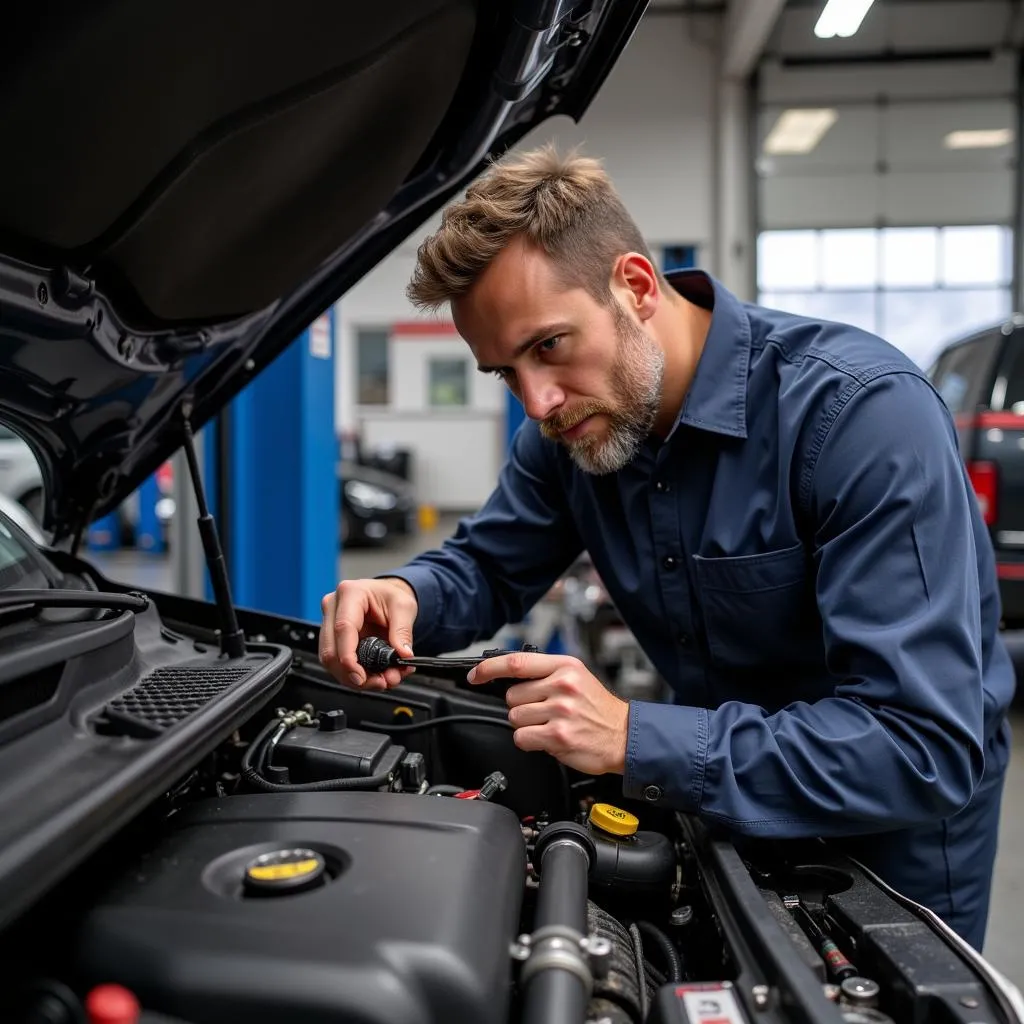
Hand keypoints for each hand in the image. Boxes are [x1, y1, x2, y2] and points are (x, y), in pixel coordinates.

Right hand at [319, 577, 417, 689]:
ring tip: (380, 682)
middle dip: (354, 674)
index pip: (343, 629)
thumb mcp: (404, 607)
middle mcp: (333, 608)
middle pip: (331, 650)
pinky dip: (353, 675)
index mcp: (350, 593)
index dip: (349, 658)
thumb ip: (403, 631)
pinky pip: (336, 663)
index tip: (360, 676)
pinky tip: (371, 677)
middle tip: (379, 683)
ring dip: (353, 678)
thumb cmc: (390, 595)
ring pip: (330, 661)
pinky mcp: (332, 639)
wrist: (385, 596)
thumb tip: (402, 655)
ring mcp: (329, 624)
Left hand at [468, 652, 627, 774]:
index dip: (490, 668)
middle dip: (521, 706)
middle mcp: (562, 685)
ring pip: (515, 718)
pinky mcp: (558, 736)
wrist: (624, 736)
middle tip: (544, 711)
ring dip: (527, 725)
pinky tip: (549, 738)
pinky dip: (531, 741)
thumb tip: (508, 675)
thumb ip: (545, 673)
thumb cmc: (598, 708)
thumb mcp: (576, 677)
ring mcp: (561, 711)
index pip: (516, 662)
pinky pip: (522, 738)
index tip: (476, 674)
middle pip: (511, 696)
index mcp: (565, 666)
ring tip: (551, 725)